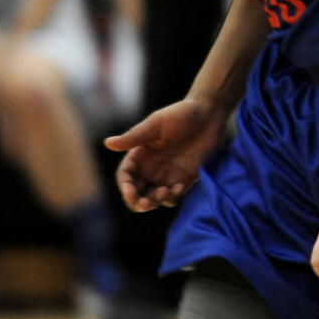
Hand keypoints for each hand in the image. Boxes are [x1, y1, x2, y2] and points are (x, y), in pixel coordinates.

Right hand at [103, 98, 227, 211]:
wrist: (210, 114)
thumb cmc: (181, 114)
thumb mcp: (156, 124)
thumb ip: (134, 137)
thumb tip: (108, 143)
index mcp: (140, 155)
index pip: (126, 177)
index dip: (125, 187)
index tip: (131, 193)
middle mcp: (151, 168)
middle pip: (138, 193)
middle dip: (138, 202)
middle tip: (145, 204)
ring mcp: (168, 175)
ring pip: (155, 198)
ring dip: (156, 201)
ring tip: (165, 191)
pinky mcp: (186, 178)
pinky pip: (175, 195)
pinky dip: (174, 197)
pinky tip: (179, 188)